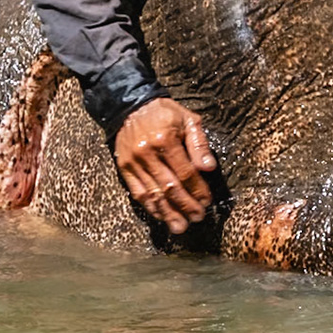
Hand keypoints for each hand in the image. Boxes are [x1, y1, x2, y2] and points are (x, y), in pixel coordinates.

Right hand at [114, 97, 216, 233]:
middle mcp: (147, 154)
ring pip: (152, 194)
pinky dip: (150, 206)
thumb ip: (200, 144)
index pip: (185, 173)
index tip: (207, 201)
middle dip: (185, 205)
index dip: (197, 190)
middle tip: (198, 218)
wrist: (130, 106)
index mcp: (165, 141)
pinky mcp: (123, 168)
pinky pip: (137, 192)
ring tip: (180, 226)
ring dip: (168, 212)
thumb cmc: (165, 113)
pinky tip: (162, 216)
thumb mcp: (188, 120)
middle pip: (169, 187)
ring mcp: (133, 163)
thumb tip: (209, 168)